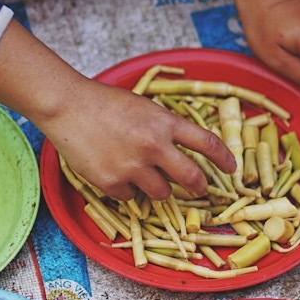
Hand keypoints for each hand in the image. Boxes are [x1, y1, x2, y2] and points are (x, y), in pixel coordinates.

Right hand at [37, 78, 235, 200]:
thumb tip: (181, 152)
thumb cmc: (104, 103)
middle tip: (198, 190)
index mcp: (165, 123)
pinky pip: (130, 197)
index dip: (224, 159)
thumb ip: (164, 128)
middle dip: (199, 188)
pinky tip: (112, 171)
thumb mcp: (144, 108)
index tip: (232, 169)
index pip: (207, 144)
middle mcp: (154, 146)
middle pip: (191, 178)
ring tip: (140, 173)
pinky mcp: (113, 182)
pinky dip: (125, 189)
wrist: (68, 106)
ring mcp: (133, 167)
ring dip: (157, 188)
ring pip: (161, 193)